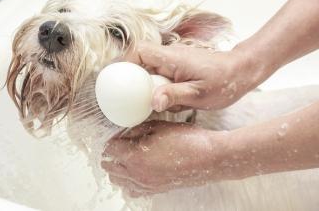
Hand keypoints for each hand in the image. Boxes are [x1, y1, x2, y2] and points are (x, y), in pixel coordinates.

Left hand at [101, 121, 229, 196]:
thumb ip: (136, 130)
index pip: (109, 150)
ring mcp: (146, 185)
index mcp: (135, 157)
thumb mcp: (158, 127)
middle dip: (111, 155)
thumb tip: (124, 134)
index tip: (118, 135)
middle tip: (121, 144)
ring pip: (118, 181)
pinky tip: (138, 170)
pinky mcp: (155, 190)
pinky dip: (129, 181)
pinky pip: (132, 190)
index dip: (112, 140)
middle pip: (109, 168)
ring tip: (129, 157)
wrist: (209, 158)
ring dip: (118, 169)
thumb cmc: (187, 140)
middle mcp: (137, 175)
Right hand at [124, 42, 260, 111]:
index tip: (118, 80)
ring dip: (146, 85)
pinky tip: (166, 101)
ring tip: (149, 102)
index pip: (140, 52)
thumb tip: (152, 102)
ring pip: (149, 70)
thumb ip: (174, 96)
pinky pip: (159, 76)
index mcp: (172, 58)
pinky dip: (157, 87)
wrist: (240, 72)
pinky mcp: (177, 69)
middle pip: (139, 61)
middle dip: (132, 79)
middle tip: (128, 98)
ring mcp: (173, 62)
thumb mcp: (199, 94)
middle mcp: (170, 56)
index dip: (124, 63)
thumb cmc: (223, 82)